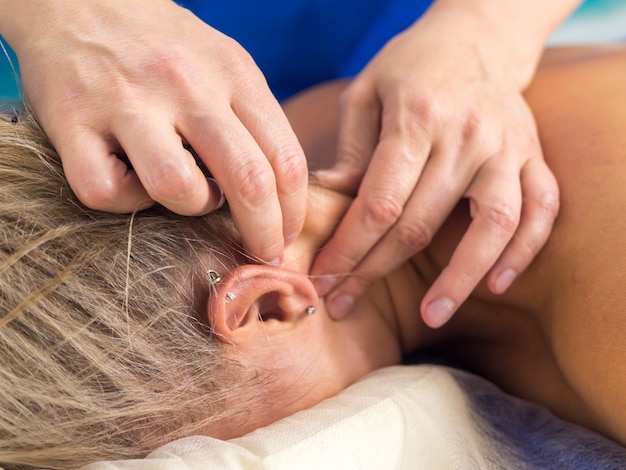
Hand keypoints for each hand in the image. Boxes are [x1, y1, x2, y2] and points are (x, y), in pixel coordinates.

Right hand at [2, 0, 306, 263]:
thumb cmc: (163, 44)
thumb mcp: (224, 62)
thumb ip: (254, 118)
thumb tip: (280, 192)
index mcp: (232, 73)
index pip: (285, 158)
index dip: (294, 211)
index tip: (288, 235)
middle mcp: (185, 85)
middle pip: (248, 180)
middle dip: (264, 233)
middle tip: (263, 253)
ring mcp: (127, 102)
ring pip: (179, 190)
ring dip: (192, 207)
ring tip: (185, 192)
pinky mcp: (71, 121)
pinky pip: (107, 193)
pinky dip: (124, 201)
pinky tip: (127, 179)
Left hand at [310, 8, 558, 326]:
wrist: (475, 36)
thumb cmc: (410, 67)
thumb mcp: (366, 93)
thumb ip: (351, 149)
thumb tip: (326, 198)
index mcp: (418, 118)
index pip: (380, 202)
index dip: (349, 247)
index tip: (324, 277)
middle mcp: (467, 135)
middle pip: (421, 223)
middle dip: (376, 271)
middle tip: (346, 305)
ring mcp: (507, 147)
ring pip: (493, 225)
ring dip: (461, 278)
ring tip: (432, 316)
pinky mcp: (532, 155)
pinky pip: (541, 210)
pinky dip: (523, 251)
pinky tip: (496, 284)